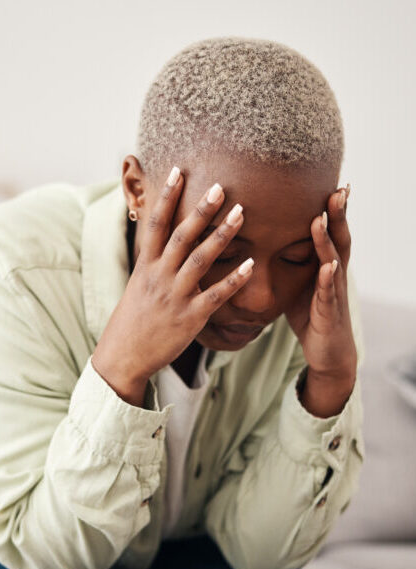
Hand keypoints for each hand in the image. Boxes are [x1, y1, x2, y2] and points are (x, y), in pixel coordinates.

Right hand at [92, 166, 254, 403]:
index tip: (178, 171)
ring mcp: (175, 297)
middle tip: (221, 186)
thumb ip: (153, 266)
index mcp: (145, 267)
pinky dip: (235, 279)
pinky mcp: (190, 318)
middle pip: (181, 236)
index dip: (166, 197)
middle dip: (201, 210)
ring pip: (200, 259)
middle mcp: (159, 277)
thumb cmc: (130, 322)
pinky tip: (252, 263)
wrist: (123, 357)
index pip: (155, 224)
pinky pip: (216, 295)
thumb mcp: (137, 287)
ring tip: (242, 213)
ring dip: (222, 234)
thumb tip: (163, 246)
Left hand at [284, 184, 356, 381]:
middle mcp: (332, 275)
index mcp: (323, 266)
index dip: (330, 210)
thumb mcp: (297, 284)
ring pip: (333, 262)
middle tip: (338, 189)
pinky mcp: (327, 314)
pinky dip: (327, 279)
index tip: (329, 182)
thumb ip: (288, 261)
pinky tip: (328, 266)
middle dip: (337, 215)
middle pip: (337, 240)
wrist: (327, 352)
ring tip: (323, 218)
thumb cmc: (311, 315)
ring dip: (329, 240)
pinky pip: (327, 295)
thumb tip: (263, 240)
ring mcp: (332, 294)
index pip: (327, 233)